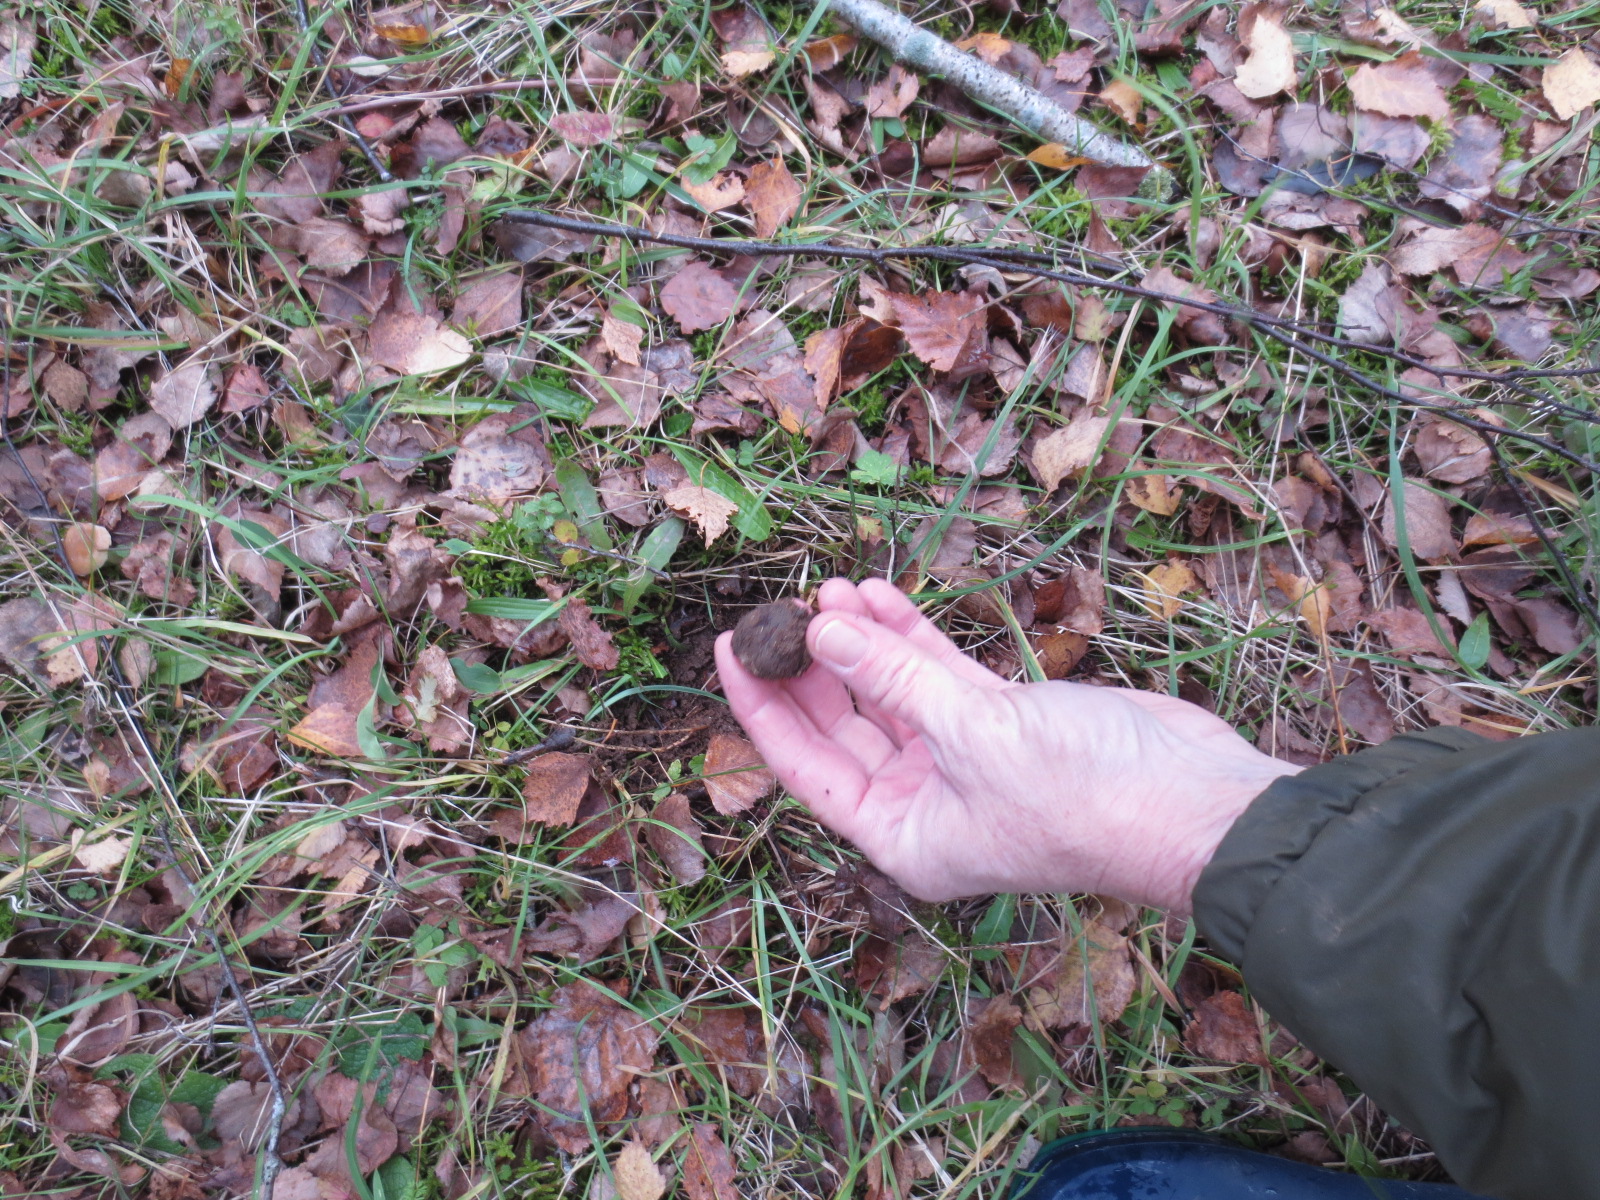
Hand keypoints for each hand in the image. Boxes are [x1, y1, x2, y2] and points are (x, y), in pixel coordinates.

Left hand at [715, 578, 1299, 911]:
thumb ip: (892, 678)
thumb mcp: (971, 734)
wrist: (1192, 801)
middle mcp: (924, 802)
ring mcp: (964, 760)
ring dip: (861, 641)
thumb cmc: (1083, 798)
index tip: (730, 651)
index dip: (762, 708)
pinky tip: (879, 595)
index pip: (806, 768)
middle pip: (843, 727)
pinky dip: (911, 638)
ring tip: (830, 586)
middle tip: (778, 611)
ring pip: (891, 693)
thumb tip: (820, 629)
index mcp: (903, 835)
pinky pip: (939, 675)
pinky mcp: (1003, 721)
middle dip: (811, 667)